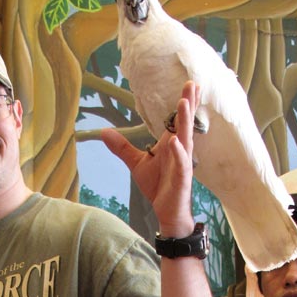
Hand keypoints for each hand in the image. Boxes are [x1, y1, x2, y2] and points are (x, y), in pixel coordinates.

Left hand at [102, 81, 197, 236]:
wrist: (167, 213)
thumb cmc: (158, 187)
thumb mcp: (137, 163)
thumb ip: (123, 147)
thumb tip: (104, 132)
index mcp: (171, 145)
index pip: (178, 120)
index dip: (184, 103)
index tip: (189, 83)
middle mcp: (180, 152)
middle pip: (185, 124)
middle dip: (189, 104)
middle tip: (192, 83)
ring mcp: (183, 165)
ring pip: (186, 140)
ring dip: (185, 122)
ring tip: (184, 103)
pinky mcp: (182, 180)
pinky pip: (182, 165)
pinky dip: (179, 153)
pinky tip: (176, 142)